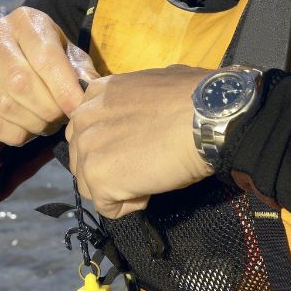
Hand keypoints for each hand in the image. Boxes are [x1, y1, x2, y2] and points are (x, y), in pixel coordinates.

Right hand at [0, 7, 97, 144]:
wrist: (4, 70)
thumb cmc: (46, 63)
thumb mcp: (69, 60)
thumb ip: (82, 73)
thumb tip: (89, 90)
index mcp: (25, 20)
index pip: (44, 55)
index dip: (63, 87)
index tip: (76, 109)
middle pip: (21, 82)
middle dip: (47, 108)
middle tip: (59, 118)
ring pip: (4, 104)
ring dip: (31, 122)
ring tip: (44, 122)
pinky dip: (12, 133)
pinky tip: (24, 129)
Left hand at [65, 65, 213, 217]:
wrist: (207, 119)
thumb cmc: (193, 98)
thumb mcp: (154, 84)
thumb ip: (133, 99)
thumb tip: (147, 107)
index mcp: (97, 92)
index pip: (88, 130)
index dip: (114, 144)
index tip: (141, 144)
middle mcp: (84, 117)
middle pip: (83, 159)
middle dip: (111, 168)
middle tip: (146, 163)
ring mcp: (87, 147)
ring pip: (91, 185)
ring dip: (120, 188)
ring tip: (151, 175)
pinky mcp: (97, 176)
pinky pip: (107, 206)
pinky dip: (131, 204)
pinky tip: (152, 187)